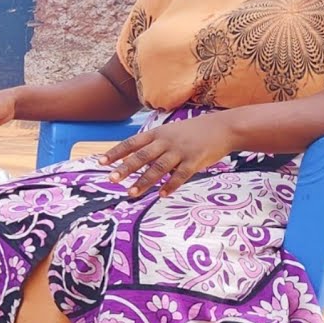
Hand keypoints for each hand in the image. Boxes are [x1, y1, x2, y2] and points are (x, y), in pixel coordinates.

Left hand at [102, 115, 234, 196]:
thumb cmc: (192, 132)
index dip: (116, 153)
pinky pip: (181, 175)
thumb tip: (132, 159)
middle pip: (141, 156)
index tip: (101, 162)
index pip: (131, 143)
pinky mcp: (195, 160)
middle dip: (125, 168)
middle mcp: (166, 141)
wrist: (222, 128)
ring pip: (158, 167)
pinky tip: (162, 194)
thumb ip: (152, 145)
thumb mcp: (169, 133)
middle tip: (111, 179)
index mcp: (157, 134)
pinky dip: (171, 185)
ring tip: (131, 193)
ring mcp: (180, 151)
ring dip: (144, 181)